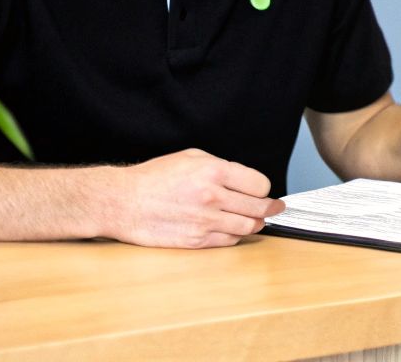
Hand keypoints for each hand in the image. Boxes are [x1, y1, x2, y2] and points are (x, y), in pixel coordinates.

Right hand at [106, 148, 283, 247]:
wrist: (123, 202)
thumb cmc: (153, 178)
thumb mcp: (191, 158)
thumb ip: (221, 168)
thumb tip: (244, 180)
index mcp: (214, 172)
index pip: (259, 184)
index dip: (263, 188)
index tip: (262, 190)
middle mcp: (212, 197)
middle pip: (259, 208)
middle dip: (271, 208)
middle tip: (276, 208)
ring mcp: (205, 222)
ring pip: (248, 228)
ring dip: (256, 224)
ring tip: (258, 220)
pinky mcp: (196, 241)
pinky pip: (228, 241)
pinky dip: (235, 236)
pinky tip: (233, 229)